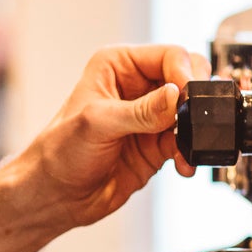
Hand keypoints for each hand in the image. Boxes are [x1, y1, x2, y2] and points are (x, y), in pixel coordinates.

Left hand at [17, 44, 208, 229]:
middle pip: (187, 79)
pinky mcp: (157, 144)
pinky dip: (191, 152)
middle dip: (195, 100)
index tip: (184, 97)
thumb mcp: (97, 123)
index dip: (183, 74)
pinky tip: (183, 163)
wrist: (55, 195)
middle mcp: (137, 87)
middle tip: (191, 119)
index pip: (168, 56)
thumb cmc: (58, 151)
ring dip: (196, 130)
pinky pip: (187, 142)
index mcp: (118, 66)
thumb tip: (175, 95)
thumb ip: (140, 111)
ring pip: (192, 113)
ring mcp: (150, 117)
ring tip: (187, 146)